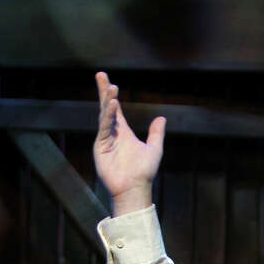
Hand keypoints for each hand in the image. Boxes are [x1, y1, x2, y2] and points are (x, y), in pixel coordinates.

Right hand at [93, 71, 165, 215]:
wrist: (135, 188)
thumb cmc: (144, 172)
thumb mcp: (154, 149)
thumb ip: (156, 133)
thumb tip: (162, 118)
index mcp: (123, 132)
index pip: (116, 110)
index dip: (112, 95)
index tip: (109, 81)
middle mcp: (112, 133)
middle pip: (107, 107)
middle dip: (104, 91)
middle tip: (101, 74)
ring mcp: (105, 139)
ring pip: (105, 116)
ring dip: (108, 101)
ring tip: (112, 87)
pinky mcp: (101, 146)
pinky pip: (104, 128)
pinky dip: (108, 116)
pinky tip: (112, 105)